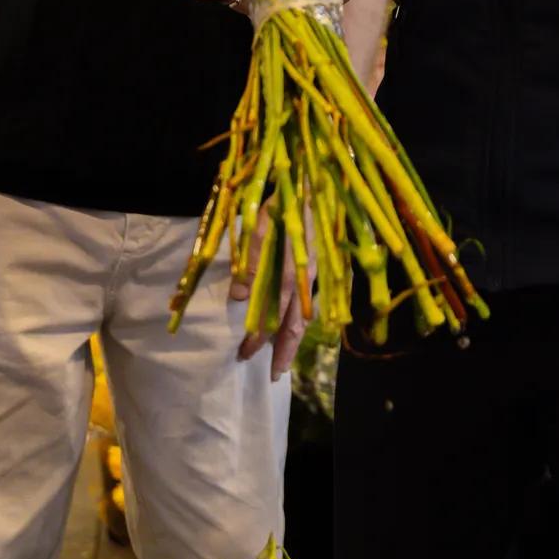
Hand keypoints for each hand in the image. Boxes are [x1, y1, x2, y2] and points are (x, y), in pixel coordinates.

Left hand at [231, 208, 310, 379]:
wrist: (313, 182)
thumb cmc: (283, 199)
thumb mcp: (259, 222)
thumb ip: (250, 259)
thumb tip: (238, 297)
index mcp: (292, 265)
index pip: (275, 310)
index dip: (261, 334)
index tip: (245, 352)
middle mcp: (309, 275)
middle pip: (297, 322)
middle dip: (283, 352)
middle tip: (270, 376)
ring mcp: (317, 273)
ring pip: (306, 317)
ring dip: (293, 343)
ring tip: (281, 364)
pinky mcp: (320, 269)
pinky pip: (310, 305)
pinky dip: (301, 324)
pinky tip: (292, 334)